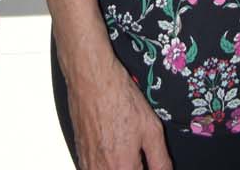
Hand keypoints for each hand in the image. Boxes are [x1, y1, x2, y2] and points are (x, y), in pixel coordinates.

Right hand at [64, 49, 171, 169]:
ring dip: (119, 166)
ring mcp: (87, 164)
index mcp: (123, 167)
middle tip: (139, 156)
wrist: (92, 78)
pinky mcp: (79, 154)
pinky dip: (105, 164)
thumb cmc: (119, 98)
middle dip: (133, 167)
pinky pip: (94, 168)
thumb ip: (160, 160)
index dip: (147, 169)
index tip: (146, 161)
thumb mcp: (152, 129)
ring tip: (124, 146)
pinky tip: (112, 147)